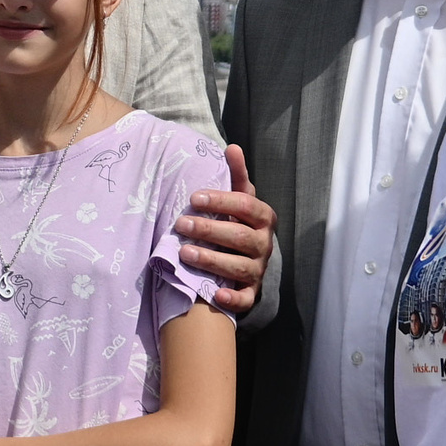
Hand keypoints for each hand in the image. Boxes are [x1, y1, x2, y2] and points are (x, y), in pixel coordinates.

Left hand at [177, 144, 274, 314]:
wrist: (246, 259)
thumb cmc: (237, 222)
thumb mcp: (239, 198)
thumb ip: (236, 176)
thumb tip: (232, 147)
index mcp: (262, 217)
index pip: (245, 205)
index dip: (221, 201)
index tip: (194, 198)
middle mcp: (264, 244)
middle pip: (239, 236)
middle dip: (209, 230)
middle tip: (181, 224)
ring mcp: (258, 269)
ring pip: (239, 267)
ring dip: (212, 260)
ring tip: (184, 254)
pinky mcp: (251, 291)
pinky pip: (246, 298)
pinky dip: (233, 298)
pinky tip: (216, 294)